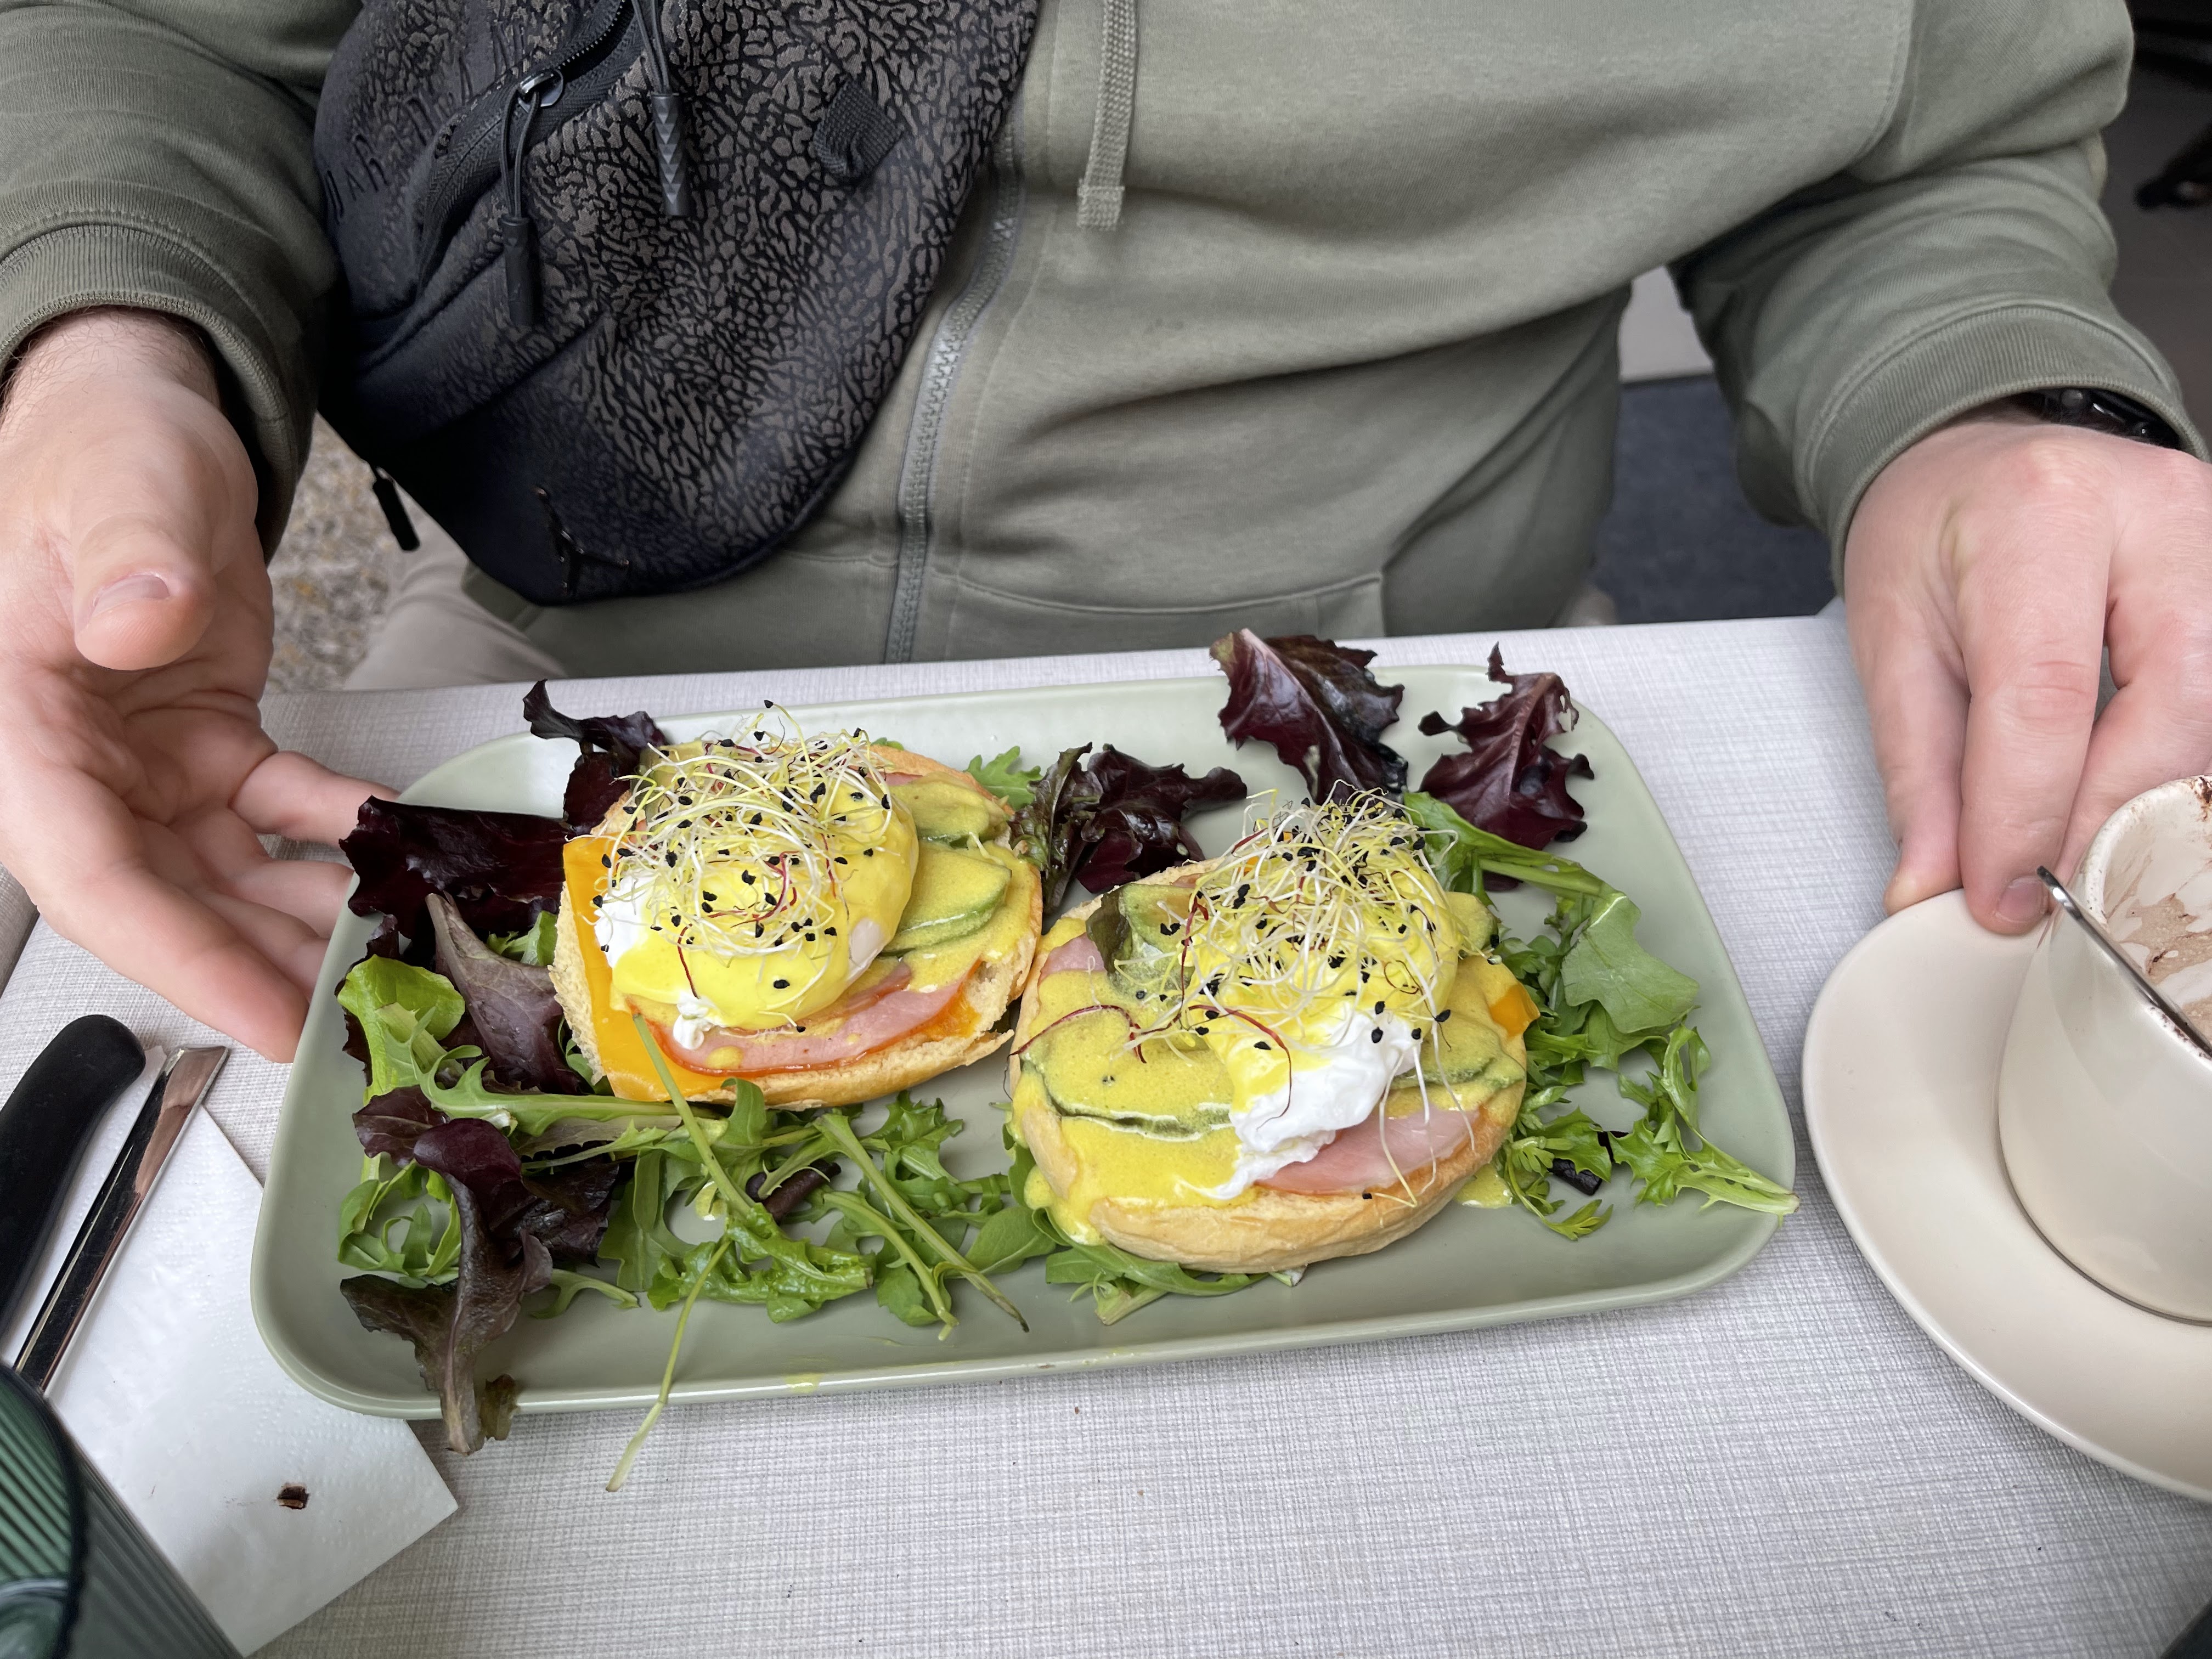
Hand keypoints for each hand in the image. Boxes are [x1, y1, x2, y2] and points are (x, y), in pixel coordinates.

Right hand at [0, 309, 388, 1059]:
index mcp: (17, 726)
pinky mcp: (204, 750)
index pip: (90, 873)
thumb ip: (129, 555)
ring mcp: (141, 766)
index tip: (264, 1016)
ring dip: (305, 924)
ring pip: (222, 879)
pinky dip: (335, 843)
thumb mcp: (117, 485)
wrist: (135, 425)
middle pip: (163, 901)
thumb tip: (138, 621)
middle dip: (259, 969)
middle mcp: (71, 765)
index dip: (178, 958)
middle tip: (360, 1021)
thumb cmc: (101, 446)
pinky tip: (401, 858)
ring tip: (394, 962)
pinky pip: (274, 819)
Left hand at [1845, 408, 2211, 931]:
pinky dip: (2181, 765)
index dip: (2027, 819)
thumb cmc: (1931, 537)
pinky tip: (2133, 805)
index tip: (2001, 900)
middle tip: (2055, 891)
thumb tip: (1936, 887)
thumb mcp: (1892, 643)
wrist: (1975, 456)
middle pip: (2175, 701)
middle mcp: (2154, 512)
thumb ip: (1921, 773)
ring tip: (2087, 856)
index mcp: (2039, 515)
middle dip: (2114, 817)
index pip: (2047, 696)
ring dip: (2156, 801)